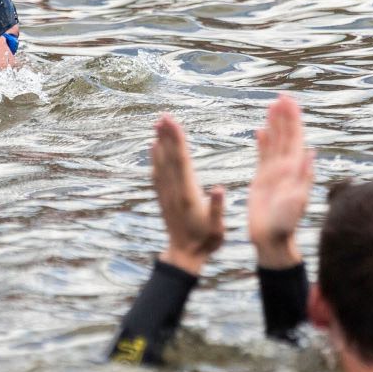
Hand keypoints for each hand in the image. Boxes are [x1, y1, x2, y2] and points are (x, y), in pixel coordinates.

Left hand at [152, 113, 224, 274]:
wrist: (184, 256)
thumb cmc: (206, 242)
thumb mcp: (217, 229)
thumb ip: (217, 209)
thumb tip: (219, 188)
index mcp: (187, 195)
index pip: (181, 162)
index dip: (177, 141)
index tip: (173, 123)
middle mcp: (173, 191)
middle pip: (169, 158)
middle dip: (167, 135)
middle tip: (163, 115)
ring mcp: (166, 194)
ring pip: (161, 163)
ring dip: (160, 142)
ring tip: (157, 124)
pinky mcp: (163, 198)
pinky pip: (156, 173)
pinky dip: (154, 158)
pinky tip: (153, 146)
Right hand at [248, 95, 313, 268]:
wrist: (272, 239)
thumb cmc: (285, 223)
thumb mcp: (297, 201)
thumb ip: (304, 177)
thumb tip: (312, 152)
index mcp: (295, 169)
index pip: (295, 137)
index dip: (293, 118)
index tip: (289, 101)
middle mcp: (287, 167)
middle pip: (285, 135)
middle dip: (284, 115)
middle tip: (282, 96)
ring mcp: (275, 172)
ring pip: (275, 141)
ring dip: (274, 124)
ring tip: (272, 106)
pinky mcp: (263, 179)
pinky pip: (263, 155)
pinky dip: (263, 142)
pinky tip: (260, 131)